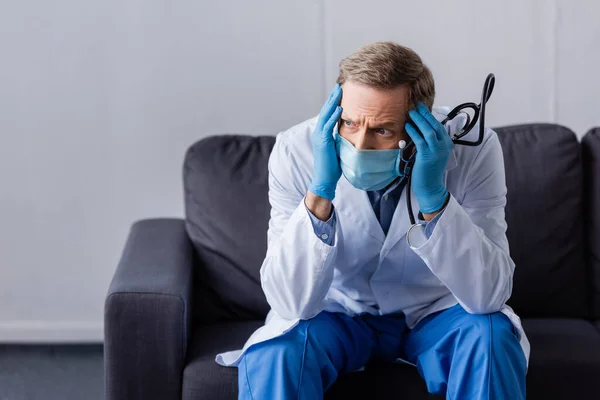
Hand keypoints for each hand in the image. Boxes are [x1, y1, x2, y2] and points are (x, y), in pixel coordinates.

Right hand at [308, 84, 342, 200]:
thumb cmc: (333, 165)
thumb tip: (350, 130)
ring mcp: (319, 137)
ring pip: (325, 115)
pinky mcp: (322, 142)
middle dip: (332, 98)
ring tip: (339, 92)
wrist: (325, 179)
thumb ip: (340, 137)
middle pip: (325, 111)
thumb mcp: (337, 147)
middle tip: (339, 86)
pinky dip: (333, 117)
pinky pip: (328, 127)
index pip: (328, 114)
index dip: (333, 102)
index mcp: (322, 133)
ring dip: (332, 103)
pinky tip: (339, 109)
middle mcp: (318, 132)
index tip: (340, 92)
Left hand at [405, 102, 453, 213]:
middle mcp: (444, 145)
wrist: (430, 187)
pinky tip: (408, 126)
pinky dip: (414, 132)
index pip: (439, 126)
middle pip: (435, 125)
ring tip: (411, 112)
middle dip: (425, 114)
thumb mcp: (434, 153)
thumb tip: (421, 129)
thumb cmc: (429, 171)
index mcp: (447, 144)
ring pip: (428, 130)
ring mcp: (436, 151)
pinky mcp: (427, 155)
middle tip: (417, 104)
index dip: (430, 116)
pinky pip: (420, 140)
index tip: (422, 107)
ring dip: (419, 120)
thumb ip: (430, 142)